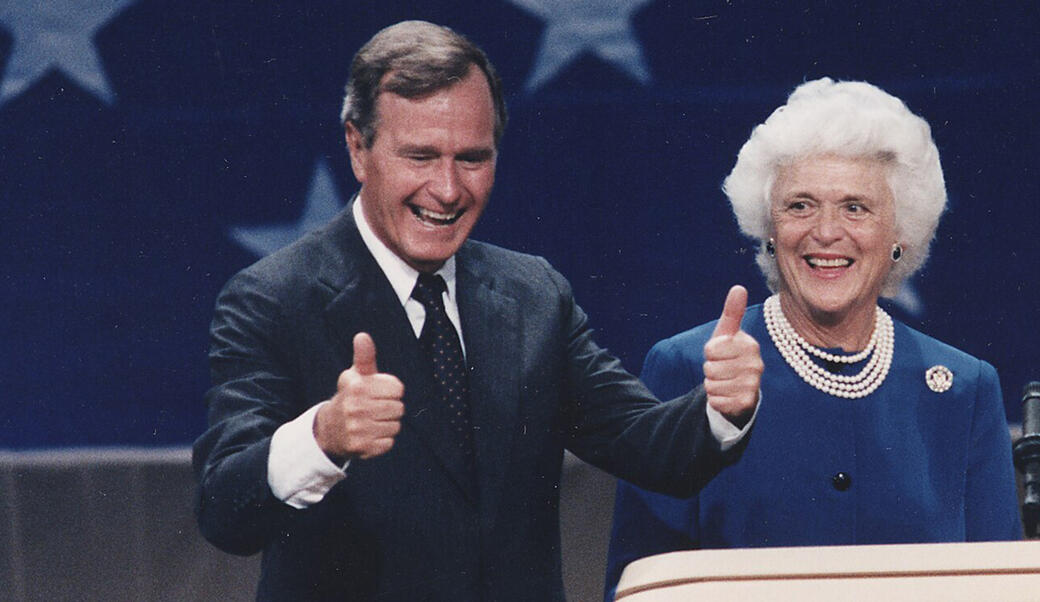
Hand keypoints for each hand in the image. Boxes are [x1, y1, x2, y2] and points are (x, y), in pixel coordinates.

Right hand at [314, 333, 404, 460]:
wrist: (329, 429)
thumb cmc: (351, 396)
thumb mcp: (355, 375)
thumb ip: (364, 356)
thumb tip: (362, 335)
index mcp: (357, 387)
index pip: (398, 389)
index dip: (392, 391)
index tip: (379, 393)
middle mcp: (355, 408)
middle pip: (399, 408)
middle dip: (391, 409)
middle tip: (376, 409)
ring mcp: (357, 430)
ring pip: (395, 426)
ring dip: (388, 425)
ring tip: (372, 422)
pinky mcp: (361, 448)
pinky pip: (389, 443)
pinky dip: (383, 440)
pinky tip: (370, 435)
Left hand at [702, 285, 762, 427]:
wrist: (740, 390)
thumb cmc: (729, 357)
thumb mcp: (727, 334)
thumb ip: (732, 312)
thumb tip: (739, 288)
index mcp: (750, 345)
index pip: (711, 349)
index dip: (710, 353)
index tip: (721, 354)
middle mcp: (756, 365)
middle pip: (710, 368)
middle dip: (710, 370)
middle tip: (722, 370)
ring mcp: (753, 385)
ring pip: (712, 385)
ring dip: (712, 385)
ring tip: (725, 382)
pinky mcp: (747, 403)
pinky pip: (716, 400)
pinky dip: (716, 400)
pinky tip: (727, 396)